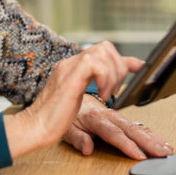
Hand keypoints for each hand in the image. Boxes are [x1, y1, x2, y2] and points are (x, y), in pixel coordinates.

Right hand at [4, 41, 143, 157]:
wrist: (35, 127)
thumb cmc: (53, 119)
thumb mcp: (79, 101)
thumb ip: (93, 91)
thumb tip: (110, 90)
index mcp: (73, 69)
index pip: (102, 53)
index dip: (124, 59)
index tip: (140, 67)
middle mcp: (71, 64)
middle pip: (105, 47)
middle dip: (119, 66)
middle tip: (115, 90)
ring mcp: (69, 68)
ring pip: (102, 51)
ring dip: (113, 73)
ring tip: (108, 93)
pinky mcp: (70, 77)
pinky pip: (95, 63)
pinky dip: (105, 77)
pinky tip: (102, 94)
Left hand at [62, 94, 173, 159]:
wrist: (70, 95)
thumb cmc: (69, 115)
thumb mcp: (67, 129)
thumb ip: (77, 139)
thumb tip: (87, 149)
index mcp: (95, 118)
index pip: (113, 133)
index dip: (127, 144)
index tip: (139, 155)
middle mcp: (109, 115)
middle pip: (130, 129)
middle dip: (148, 142)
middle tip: (162, 153)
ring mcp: (116, 116)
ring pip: (137, 126)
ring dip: (153, 138)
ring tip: (167, 149)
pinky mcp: (121, 118)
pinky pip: (137, 125)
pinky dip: (151, 133)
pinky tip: (161, 142)